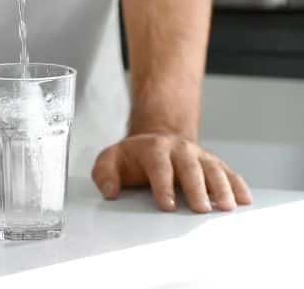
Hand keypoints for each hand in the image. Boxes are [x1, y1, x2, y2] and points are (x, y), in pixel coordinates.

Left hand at [91, 133, 252, 213]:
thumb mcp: (111, 160)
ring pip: (213, 169)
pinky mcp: (213, 164)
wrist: (156, 141)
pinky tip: (245, 199)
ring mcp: (198, 156)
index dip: (163, 185)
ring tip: (227, 207)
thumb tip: (110, 191)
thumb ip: (104, 173)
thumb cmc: (133, 159)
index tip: (166, 205)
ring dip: (222, 187)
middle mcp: (179, 150)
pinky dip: (238, 185)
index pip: (159, 166)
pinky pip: (228, 172)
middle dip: (196, 188)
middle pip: (190, 168)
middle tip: (201, 209)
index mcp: (154, 149)